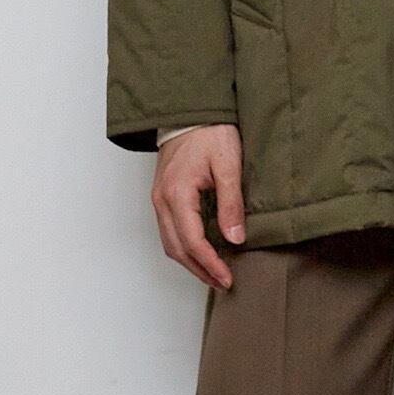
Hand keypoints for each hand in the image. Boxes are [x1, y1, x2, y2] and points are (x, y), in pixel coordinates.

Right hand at [151, 124, 244, 289]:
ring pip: (170, 243)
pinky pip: (170, 230)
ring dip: (191, 262)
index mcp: (176, 194)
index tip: (227, 278)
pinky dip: (185, 247)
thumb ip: (231, 203)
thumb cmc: (210, 132)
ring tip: (214, 274)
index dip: (210, 264)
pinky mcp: (163, 196)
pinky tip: (203, 252)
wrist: (192, 111)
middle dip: (200, 270)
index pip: (192, 242)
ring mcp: (159, 198)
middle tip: (223, 283)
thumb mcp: (228, 165)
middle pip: (176, 249)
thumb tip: (234, 238)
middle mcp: (162, 200)